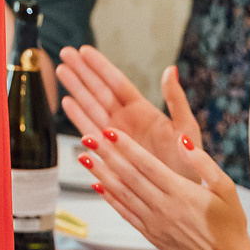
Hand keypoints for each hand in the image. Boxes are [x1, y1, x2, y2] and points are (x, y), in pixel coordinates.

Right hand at [58, 48, 200, 177]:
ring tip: (61, 70)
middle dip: (82, 72)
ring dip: (75, 89)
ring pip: (90, 107)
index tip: (85, 51)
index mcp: (143, 111)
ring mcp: (114, 136)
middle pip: (99, 91)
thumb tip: (170, 70)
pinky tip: (67, 102)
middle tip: (66, 53)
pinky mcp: (108, 153)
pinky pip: (89, 131)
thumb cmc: (188, 165)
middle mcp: (125, 121)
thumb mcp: (186, 127)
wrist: (180, 199)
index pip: (117, 83)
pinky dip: (77, 117)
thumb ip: (175, 99)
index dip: (100, 67)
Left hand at [85, 123, 249, 249]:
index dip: (125, 146)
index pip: (146, 164)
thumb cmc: (229, 225)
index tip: (108, 131)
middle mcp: (162, 206)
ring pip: (121, 193)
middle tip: (87, 137)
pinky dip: (109, 198)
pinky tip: (97, 185)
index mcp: (180, 192)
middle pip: (128, 175)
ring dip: (100, 173)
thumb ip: (203, 163)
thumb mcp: (227, 189)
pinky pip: (124, 212)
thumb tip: (182, 141)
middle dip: (106, 154)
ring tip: (84, 157)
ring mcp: (153, 222)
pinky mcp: (149, 234)